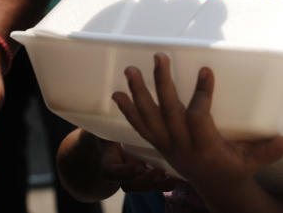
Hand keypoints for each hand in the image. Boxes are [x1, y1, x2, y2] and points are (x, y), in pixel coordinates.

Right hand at [57, 128, 179, 200]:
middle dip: (146, 182)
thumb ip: (110, 116)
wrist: (102, 148)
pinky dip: (165, 183)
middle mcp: (118, 173)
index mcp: (107, 160)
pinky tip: (180, 178)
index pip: (111, 171)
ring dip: (158, 185)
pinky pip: (152, 185)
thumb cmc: (105, 131)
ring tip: (174, 179)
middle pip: (129, 185)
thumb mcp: (103, 125)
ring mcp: (131, 177)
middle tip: (160, 172)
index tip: (139, 167)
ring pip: (143, 187)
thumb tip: (116, 94)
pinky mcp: (143, 177)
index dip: (124, 172)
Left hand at [113, 53, 282, 190]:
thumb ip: (268, 151)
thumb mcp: (252, 162)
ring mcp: (167, 146)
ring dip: (139, 94)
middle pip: (168, 113)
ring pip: (149, 119)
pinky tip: (118, 94)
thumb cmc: (236, 170)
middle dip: (162, 84)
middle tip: (159, 57)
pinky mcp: (159, 144)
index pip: (198, 118)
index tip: (206, 70)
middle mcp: (182, 146)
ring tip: (131, 70)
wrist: (216, 189)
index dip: (201, 95)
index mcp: (206, 148)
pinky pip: (141, 128)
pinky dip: (128, 111)